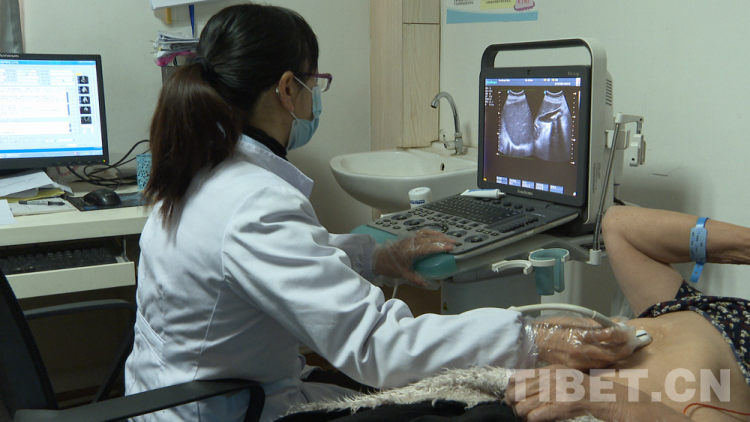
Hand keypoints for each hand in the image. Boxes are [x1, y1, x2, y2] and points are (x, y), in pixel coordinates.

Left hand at [372, 229, 455, 287]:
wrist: (378, 258)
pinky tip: (437, 235)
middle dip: (444, 240)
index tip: (451, 248)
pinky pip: (423, 232)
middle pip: (431, 238)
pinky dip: (432, 232)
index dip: (441, 247)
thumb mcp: (403, 274)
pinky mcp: (410, 237)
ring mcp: (411, 238)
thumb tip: (427, 285)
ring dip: (439, 235)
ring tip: (449, 238)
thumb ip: (415, 279)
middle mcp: (412, 242)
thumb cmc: (390, 266)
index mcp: (411, 251)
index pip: (429, 247)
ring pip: (427, 233)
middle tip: (455, 242)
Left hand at [505, 365, 686, 421]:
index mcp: (555, 369)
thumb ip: (549, 386)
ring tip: (527, 418)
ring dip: (526, 413)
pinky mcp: (575, 400)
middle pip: (523, 389)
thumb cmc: (594, 396)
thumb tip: (521, 393)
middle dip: (516, 404)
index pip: (522, 376)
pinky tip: (535, 421)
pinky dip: (539, 418)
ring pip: (532, 402)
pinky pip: (548, 411)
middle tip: (517, 412)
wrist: (623, 401)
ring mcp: (567, 387)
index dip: (512, 389)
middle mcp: (559, 374)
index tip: (509, 399)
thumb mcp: (568, 386)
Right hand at [531, 316, 637, 369]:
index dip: (623, 333)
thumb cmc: (554, 327)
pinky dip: (605, 361)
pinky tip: (609, 355)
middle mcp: (582, 351)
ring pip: (607, 362)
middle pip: (613, 353)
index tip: (629, 330)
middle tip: (633, 341)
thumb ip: (596, 323)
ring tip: (625, 347)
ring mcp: (580, 363)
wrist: (535, 341)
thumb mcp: (575, 320)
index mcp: (582, 335)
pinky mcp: (577, 370)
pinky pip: (596, 367)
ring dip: (618, 355)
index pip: (610, 335)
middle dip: (626, 347)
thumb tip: (616, 323)